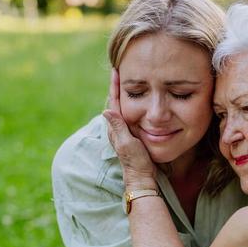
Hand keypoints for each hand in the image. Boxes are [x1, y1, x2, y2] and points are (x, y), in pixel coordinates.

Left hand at [102, 69, 156, 189]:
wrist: (142, 177)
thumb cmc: (136, 162)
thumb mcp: (127, 143)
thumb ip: (118, 127)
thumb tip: (106, 110)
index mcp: (115, 127)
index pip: (114, 101)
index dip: (115, 86)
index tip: (115, 70)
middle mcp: (118, 127)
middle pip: (118, 101)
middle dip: (120, 85)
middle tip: (122, 69)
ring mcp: (125, 131)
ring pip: (125, 107)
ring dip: (126, 93)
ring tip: (131, 79)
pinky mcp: (133, 135)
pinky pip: (132, 114)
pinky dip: (134, 103)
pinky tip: (139, 101)